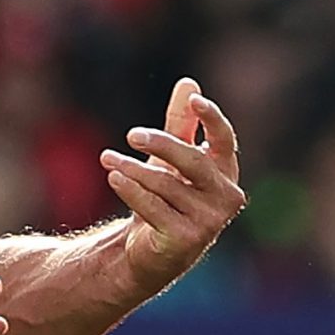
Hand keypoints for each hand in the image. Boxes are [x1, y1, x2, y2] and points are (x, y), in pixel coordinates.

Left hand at [99, 78, 244, 289]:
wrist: (151, 252)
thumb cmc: (166, 198)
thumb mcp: (171, 159)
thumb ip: (181, 123)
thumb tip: (188, 83)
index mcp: (226, 173)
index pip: (225, 140)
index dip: (213, 119)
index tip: (195, 100)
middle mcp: (225, 197)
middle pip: (192, 160)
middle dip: (161, 144)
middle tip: (132, 134)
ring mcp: (208, 221)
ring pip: (165, 184)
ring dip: (132, 169)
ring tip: (107, 157)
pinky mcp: (185, 240)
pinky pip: (152, 206)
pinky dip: (130, 190)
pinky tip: (114, 177)